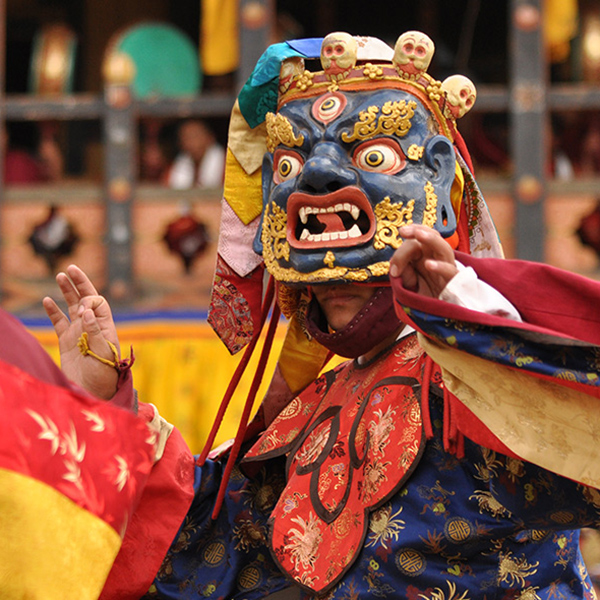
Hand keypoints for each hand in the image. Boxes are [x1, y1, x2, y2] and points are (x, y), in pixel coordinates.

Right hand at [43, 265, 120, 399]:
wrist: (93, 392)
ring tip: (61, 276)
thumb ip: (94, 330)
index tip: (83, 312)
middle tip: (72, 269)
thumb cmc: (104, 373)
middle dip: (81, 284)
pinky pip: (58, 322)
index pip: (98, 303)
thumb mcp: (103, 351)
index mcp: (105, 326)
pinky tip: (47, 300)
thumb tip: (86, 310)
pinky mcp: (66, 341)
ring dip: (67, 292)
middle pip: (86, 299)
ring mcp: (78, 332)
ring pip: (72, 307)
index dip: (90, 302)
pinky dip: (53, 311)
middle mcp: (92, 326)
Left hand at [389, 224, 457, 297]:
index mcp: (427, 255)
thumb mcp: (407, 282)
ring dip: (431, 239)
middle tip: (403, 231)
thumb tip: (395, 268)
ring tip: (419, 235)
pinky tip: (428, 264)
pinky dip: (440, 267)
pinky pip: (451, 272)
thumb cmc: (424, 294)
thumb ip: (402, 272)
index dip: (408, 239)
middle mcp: (438, 258)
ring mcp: (447, 268)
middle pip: (433, 236)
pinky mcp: (454, 282)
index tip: (397, 243)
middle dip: (418, 230)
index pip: (419, 238)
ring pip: (444, 248)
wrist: (437, 314)